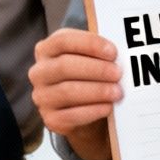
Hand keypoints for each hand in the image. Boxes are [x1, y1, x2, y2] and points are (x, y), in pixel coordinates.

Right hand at [29, 28, 122, 159]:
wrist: (81, 110)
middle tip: (118, 74)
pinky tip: (108, 107)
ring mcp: (42, 96)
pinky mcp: (50, 118)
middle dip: (96, 69)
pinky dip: (93, 110)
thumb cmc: (88, 77)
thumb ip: (97, 53)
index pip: (62, 40)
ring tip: (117, 92)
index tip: (113, 52)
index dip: (89, 44)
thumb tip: (120, 54)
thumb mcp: (89, 59)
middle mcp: (39, 72)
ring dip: (97, 91)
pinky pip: (72, 115)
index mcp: (46, 50)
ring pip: (67, 91)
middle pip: (64, 66)